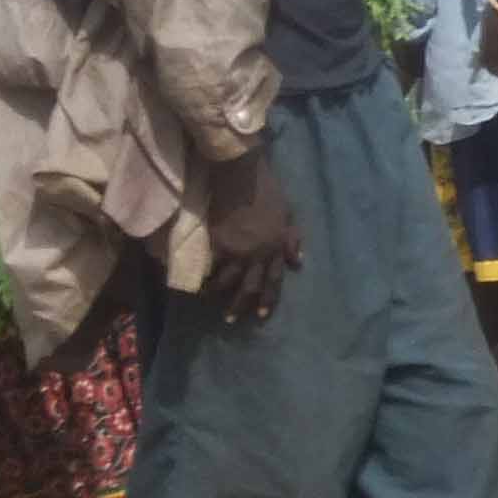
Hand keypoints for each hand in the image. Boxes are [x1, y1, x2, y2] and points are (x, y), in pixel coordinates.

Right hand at [204, 151, 302, 326]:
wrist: (242, 177)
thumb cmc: (268, 191)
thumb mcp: (288, 213)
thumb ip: (291, 239)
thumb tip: (298, 261)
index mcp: (276, 246)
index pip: (275, 279)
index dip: (269, 298)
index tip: (261, 314)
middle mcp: (258, 253)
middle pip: (251, 286)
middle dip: (242, 305)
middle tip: (232, 320)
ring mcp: (237, 250)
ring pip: (229, 281)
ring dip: (220, 293)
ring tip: (211, 300)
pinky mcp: (218, 243)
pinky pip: (212, 266)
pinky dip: (206, 276)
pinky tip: (199, 284)